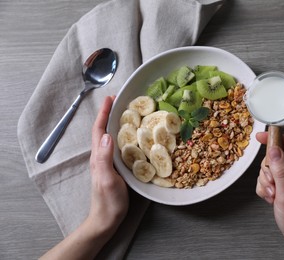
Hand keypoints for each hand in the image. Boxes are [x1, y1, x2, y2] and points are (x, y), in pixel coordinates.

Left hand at [40, 96, 128, 259]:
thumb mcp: (107, 179)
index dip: (103, 114)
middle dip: (110, 114)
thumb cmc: (108, 201)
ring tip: (129, 114)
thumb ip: (104, 158)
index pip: (99, 130)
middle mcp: (101, 156)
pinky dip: (125, 137)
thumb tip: (107, 135)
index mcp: (98, 156)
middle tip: (122, 102)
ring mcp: (108, 162)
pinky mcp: (115, 168)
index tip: (111, 98)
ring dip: (117, 124)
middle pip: (103, 130)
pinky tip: (134, 137)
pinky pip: (119, 147)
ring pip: (111, 137)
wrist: (107, 219)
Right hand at [256, 132, 283, 259]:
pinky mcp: (282, 184)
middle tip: (272, 184)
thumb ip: (280, 171)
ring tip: (273, 195)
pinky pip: (266, 179)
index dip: (275, 137)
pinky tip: (271, 198)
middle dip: (268, 170)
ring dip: (266, 181)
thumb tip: (274, 150)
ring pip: (269, 168)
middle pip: (275, 155)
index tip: (260, 137)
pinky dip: (265, 188)